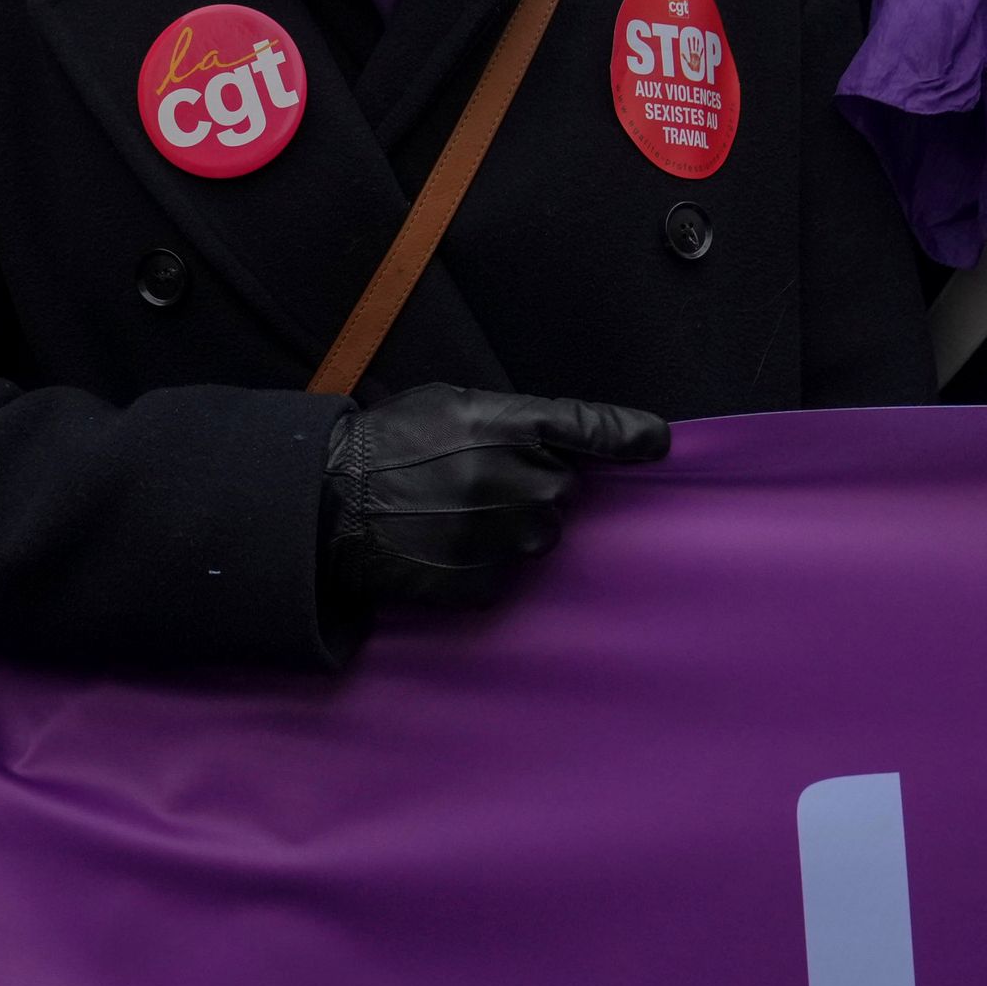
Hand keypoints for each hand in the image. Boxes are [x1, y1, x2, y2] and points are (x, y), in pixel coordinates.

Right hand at [321, 383, 670, 613]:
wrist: (329, 503)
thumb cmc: (386, 444)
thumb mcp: (448, 404)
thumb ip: (511, 419)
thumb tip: (562, 440)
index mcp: (504, 425)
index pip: (587, 426)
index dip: (627, 435)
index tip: (657, 443)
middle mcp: (512, 480)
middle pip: (562, 489)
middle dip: (533, 484)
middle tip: (476, 478)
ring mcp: (500, 535)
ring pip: (539, 533)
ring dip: (511, 524)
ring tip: (453, 511)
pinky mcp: (483, 581)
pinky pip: (507, 571)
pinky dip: (486, 560)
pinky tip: (445, 542)